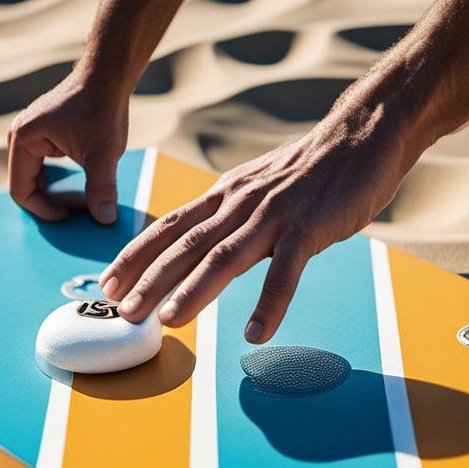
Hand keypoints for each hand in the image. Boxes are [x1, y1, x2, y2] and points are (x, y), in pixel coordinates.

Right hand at [7, 70, 129, 223]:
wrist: (108, 76)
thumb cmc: (102, 108)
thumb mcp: (104, 154)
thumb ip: (102, 188)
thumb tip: (105, 220)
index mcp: (23, 139)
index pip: (21, 190)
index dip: (44, 210)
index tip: (71, 217)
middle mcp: (20, 136)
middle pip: (26, 185)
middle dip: (51, 202)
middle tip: (79, 212)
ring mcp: (31, 134)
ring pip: (36, 177)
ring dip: (57, 193)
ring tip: (83, 202)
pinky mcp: (44, 134)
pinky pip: (45, 167)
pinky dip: (61, 180)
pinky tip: (83, 187)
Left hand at [100, 112, 421, 342]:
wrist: (362, 135)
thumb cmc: (311, 169)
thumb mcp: (257, 187)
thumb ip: (230, 215)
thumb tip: (201, 247)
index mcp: (224, 195)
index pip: (168, 227)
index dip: (135, 256)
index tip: (106, 284)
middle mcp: (240, 203)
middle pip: (185, 245)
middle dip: (149, 280)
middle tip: (123, 312)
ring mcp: (273, 215)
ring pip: (224, 256)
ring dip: (193, 290)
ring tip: (169, 320)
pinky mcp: (308, 227)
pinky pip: (285, 272)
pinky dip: (268, 304)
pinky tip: (254, 332)